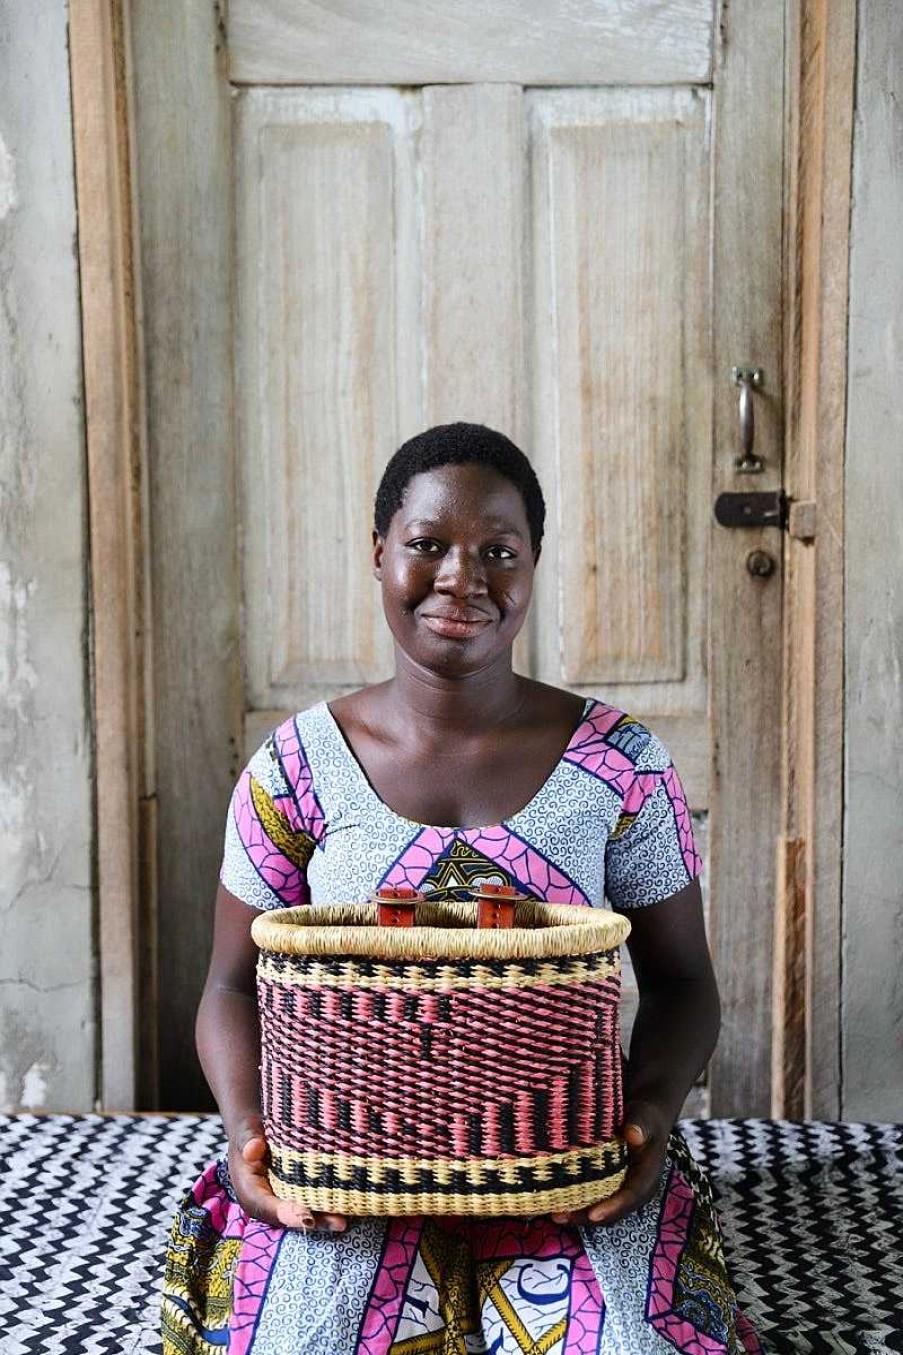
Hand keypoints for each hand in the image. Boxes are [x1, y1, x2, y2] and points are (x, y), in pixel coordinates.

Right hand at [228, 1118, 347, 1232]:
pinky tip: (346, 1206)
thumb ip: (248, 1141)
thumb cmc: (251, 1134)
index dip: (288, 1213)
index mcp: (250, 1193)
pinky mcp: (295, 1196)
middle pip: (290, 1217)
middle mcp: (267, 1204)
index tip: (306, 1217)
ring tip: (346, 1220)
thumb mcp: (247, 1133)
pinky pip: (310, 1203)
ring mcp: (281, 1202)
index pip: (268, 1207)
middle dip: (314, 1220)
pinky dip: (326, 1206)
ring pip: (303, 1213)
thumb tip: (252, 1149)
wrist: (255, 1135)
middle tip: (339, 1223)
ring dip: (324, 1218)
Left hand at [549, 1101, 669, 1227]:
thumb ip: (641, 1125)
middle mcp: (634, 1190)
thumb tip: (633, 1134)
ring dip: (578, 1214)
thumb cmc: (644, 1119)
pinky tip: (556, 1202)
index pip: (631, 1196)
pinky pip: (594, 1199)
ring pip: (601, 1209)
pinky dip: (576, 1203)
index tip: (593, 1214)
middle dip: (587, 1217)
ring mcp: (620, 1190)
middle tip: (562, 1217)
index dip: (613, 1207)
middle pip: (612, 1211)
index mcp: (647, 1177)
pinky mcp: (608, 1186)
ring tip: (554, 1215)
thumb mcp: (645, 1118)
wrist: (643, 1121)